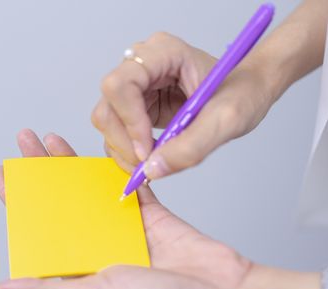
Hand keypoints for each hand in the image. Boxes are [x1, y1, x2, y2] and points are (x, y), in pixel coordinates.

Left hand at [0, 129, 319, 288]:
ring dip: (71, 164)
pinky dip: (114, 168)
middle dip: (41, 170)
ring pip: (90, 189)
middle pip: (60, 201)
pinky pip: (128, 185)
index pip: (39, 227)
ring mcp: (123, 229)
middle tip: (26, 140)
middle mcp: (98, 246)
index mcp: (81, 266)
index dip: (19, 200)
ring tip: (53, 137)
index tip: (2, 172)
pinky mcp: (151, 215)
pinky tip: (97, 149)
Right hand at [91, 33, 273, 177]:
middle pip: (108, 106)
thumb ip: (190, 147)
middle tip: (148, 164)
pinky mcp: (136, 104)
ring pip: (107, 121)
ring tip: (153, 162)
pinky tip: (150, 157)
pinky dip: (127, 151)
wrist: (248, 90)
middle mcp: (142, 65)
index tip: (147, 150)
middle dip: (124, 141)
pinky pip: (116, 130)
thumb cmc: (243, 92)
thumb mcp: (226, 120)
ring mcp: (136, 85)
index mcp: (163, 53)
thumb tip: (152, 169)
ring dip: (124, 149)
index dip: (129, 121)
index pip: (121, 84)